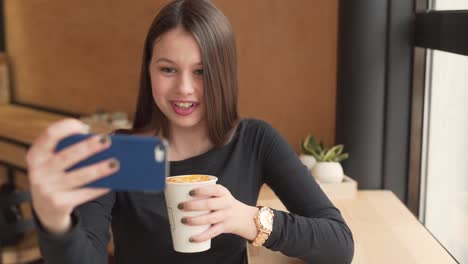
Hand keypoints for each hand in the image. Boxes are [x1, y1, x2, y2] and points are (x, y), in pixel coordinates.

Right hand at [26, 119, 118, 234]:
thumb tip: (101, 142)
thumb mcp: (54, 161)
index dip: (66, 128)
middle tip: (107, 140)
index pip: (50, 135)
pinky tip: (112, 183)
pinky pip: (84, 194)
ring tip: (116, 163)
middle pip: (68, 156)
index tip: (84, 126)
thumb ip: (70, 149)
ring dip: (99, 169)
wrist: (45, 208)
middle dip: (88, 147)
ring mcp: (47, 189)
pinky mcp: (58, 204)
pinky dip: (99, 188)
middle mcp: (38, 171)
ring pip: (79, 176)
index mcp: (36, 154)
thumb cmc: (57, 174)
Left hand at [178, 184, 258, 241]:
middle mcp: (225, 204)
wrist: (242, 216)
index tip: (190, 192)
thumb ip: (205, 194)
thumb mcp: (219, 195)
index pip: (213, 190)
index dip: (202, 191)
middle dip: (193, 205)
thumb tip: (177, 194)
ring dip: (195, 220)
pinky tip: (191, 238)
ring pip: (210, 219)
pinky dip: (201, 236)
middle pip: (209, 204)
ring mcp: (225, 216)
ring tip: (183, 220)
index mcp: (223, 193)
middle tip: (180, 206)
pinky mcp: (224, 227)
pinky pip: (212, 233)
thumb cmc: (223, 203)